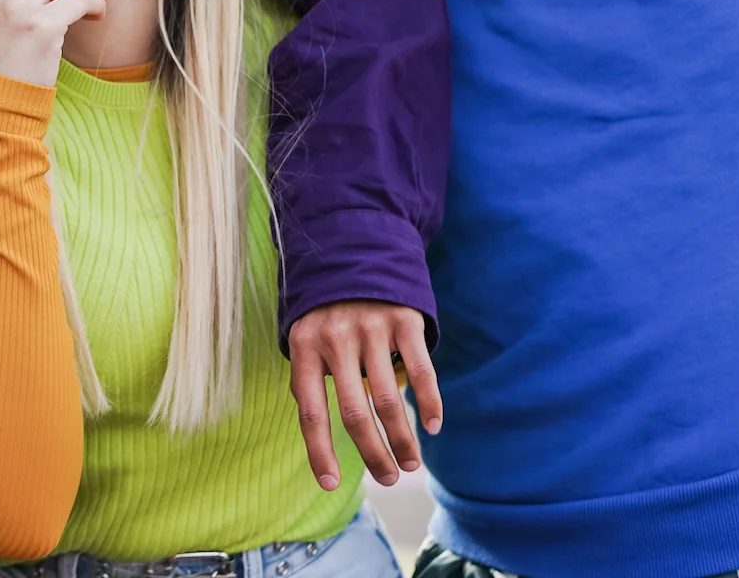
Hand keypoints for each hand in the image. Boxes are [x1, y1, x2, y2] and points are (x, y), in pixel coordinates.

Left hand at [287, 299, 440, 490]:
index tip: (330, 484)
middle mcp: (336, 339)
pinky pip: (422, 370)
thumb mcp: (306, 338)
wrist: (355, 253)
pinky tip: (433, 426)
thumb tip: (317, 437)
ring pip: (390, 399)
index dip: (320, 452)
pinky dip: (430, 403)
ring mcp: (372, 328)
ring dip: (403, 439)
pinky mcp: (404, 320)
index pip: (311, 412)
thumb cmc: (326, 313)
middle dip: (373, 453)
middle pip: (356, 413)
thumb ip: (310, 381)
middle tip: (388, 479)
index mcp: (305, 348)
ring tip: (410, 464)